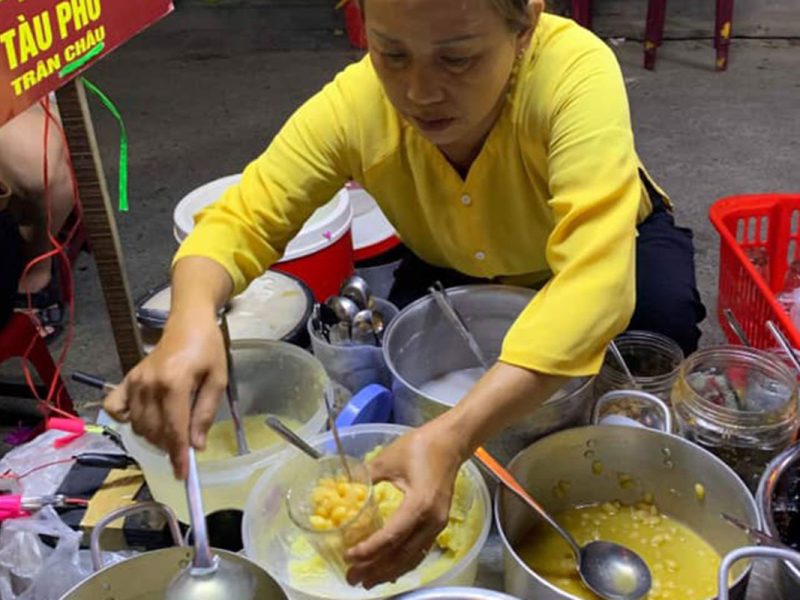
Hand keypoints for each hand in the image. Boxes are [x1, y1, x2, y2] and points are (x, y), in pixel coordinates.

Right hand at [103, 312, 226, 478]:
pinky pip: (118, 410)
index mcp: (174, 383)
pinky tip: (146, 419)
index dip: (178, 456)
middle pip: (155, 432)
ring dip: (155, 437)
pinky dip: (129, 421)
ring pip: (139, 426)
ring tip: (173, 430)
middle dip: (170, 446)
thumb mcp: (217, 380)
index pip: (174, 429)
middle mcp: (149, 384)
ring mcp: (134, 382)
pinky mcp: (126, 380)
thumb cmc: (208, 349)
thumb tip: (196, 445)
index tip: (183, 476)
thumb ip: (205, 413)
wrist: (188, 323)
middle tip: (186, 445)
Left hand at [345, 419, 467, 587]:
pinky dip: (402, 564)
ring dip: (388, 572)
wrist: (450, 442)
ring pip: (412, 557)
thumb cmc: (420, 447)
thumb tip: (342, 490)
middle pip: (401, 555)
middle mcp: (431, 520)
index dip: (369, 550)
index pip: (392, 536)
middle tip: (351, 579)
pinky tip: (389, 571)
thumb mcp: (388, 458)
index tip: (349, 556)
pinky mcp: (438, 524)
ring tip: (366, 581)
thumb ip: (365, 477)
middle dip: (375, 570)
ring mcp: (437, 525)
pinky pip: (419, 551)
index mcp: (420, 504)